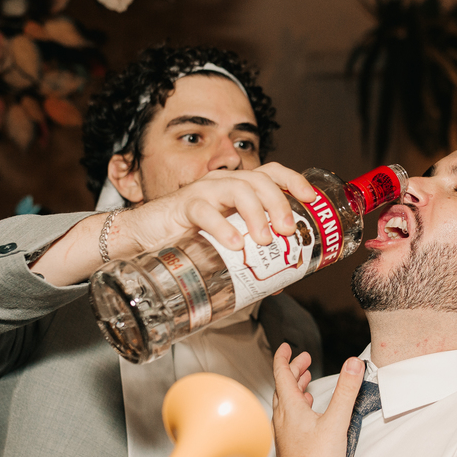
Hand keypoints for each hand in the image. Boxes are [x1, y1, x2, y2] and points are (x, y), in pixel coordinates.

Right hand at [123, 163, 317, 252]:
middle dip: (279, 203)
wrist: (145, 236)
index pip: (271, 172)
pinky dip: (222, 227)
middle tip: (289, 230)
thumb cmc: (188, 236)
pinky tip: (234, 244)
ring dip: (257, 213)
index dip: (293, 180)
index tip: (311, 198)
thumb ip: (251, 260)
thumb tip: (280, 283)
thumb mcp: (225, 245)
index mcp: (238, 188)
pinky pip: (205, 210)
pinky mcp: (183, 205)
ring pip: (238, 188)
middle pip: (259, 179)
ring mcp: (204, 191)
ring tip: (264, 239)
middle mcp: (223, 183)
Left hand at [272, 345, 363, 456]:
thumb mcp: (337, 421)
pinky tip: (307, 410)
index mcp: (290, 408)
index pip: (281, 374)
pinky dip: (297, 404)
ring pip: (285, 402)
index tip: (287, 346)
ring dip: (294, 387)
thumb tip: (354, 363)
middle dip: (293, 370)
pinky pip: (289, 416)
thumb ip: (346, 390)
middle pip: (283, 386)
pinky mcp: (289, 444)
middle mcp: (282, 418)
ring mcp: (284, 432)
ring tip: (305, 380)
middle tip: (304, 359)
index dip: (284, 357)